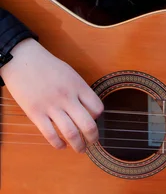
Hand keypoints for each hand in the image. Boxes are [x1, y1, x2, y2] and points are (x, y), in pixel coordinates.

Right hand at [0, 38, 103, 152]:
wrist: (23, 61)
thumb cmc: (47, 65)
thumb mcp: (70, 73)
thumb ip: (79, 89)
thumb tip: (87, 108)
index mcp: (78, 85)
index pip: (97, 107)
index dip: (98, 116)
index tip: (94, 119)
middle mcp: (67, 97)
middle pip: (88, 124)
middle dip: (93, 137)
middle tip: (93, 142)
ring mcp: (51, 106)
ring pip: (71, 133)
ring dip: (78, 145)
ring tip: (80, 149)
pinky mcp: (36, 114)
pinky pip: (50, 135)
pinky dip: (58, 144)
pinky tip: (61, 145)